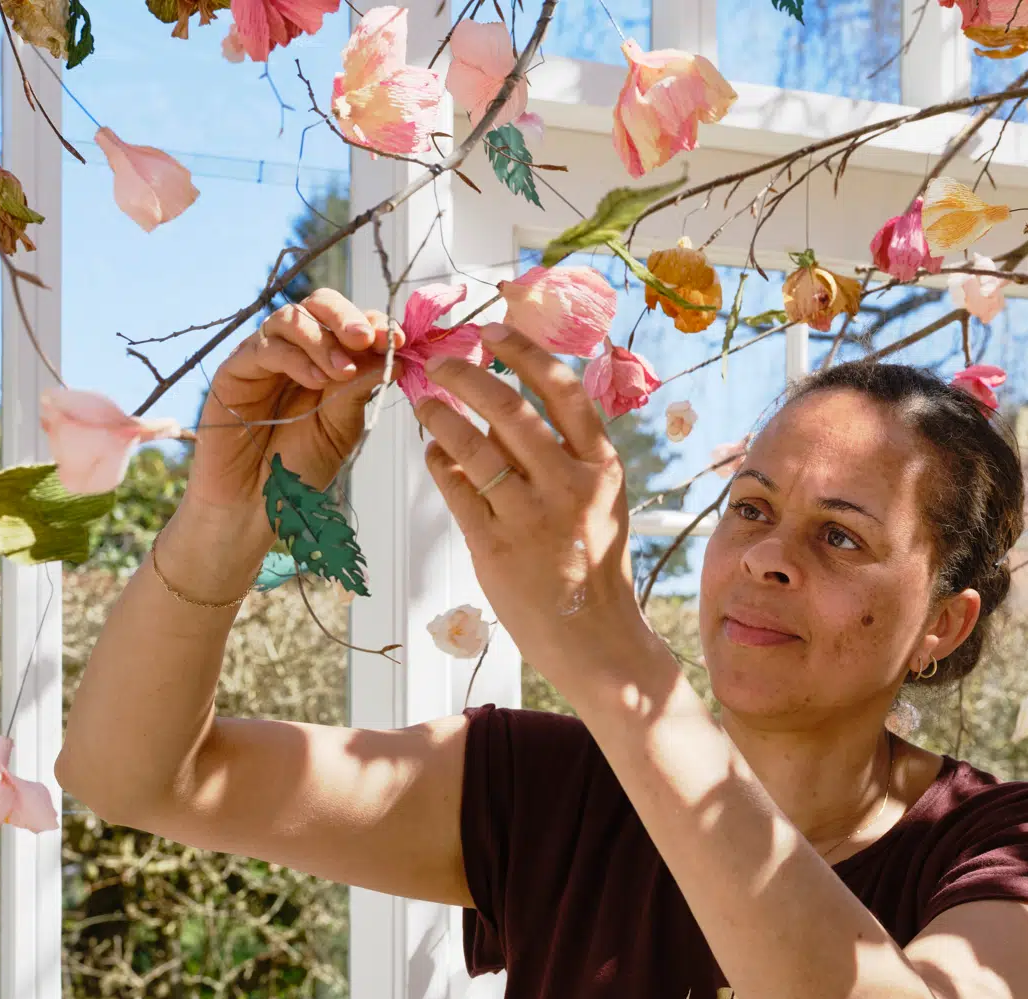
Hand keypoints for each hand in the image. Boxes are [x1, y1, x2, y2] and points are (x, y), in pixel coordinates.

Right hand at [185, 289, 403, 524]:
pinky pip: (264, 346)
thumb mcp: (342, 426)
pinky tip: (315, 381)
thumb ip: (359, 389)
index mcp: (329, 359)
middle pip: (319, 304)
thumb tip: (392, 358)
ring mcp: (265, 356)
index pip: (352, 323)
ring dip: (323, 339)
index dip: (376, 325)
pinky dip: (294, 357)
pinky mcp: (236, 369)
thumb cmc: (301, 465)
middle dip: (348, 318)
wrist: (257, 503)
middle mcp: (297, 350)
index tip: (398, 342)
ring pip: (292, 317)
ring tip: (341, 371)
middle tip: (367, 339)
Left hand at [413, 324, 650, 687]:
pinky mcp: (494, 546)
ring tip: (424, 404)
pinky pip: (455, 489)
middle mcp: (568, 485)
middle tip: (440, 363)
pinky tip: (433, 454)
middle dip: (465, 375)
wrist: (596, 638)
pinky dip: (439, 463)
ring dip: (441, 416)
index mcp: (602, 467)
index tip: (494, 330)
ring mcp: (530, 516)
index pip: (562, 390)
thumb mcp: (602, 502)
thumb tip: (511, 405)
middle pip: (508, 408)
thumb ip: (568, 457)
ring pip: (471, 445)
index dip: (524, 351)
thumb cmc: (596, 566)